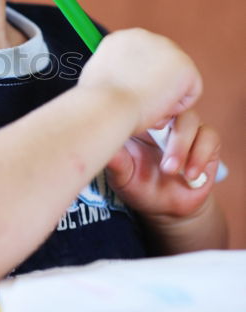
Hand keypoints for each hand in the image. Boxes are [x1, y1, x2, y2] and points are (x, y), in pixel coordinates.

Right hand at [79, 29, 202, 134]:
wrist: (107, 107)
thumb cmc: (96, 104)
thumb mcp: (96, 78)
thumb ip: (113, 71)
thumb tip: (118, 81)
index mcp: (121, 39)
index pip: (142, 62)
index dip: (137, 84)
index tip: (125, 97)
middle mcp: (144, 36)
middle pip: (162, 68)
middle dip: (154, 89)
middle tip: (136, 105)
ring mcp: (167, 48)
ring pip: (176, 81)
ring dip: (163, 98)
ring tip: (142, 107)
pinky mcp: (184, 65)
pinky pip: (190, 92)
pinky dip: (176, 107)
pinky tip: (156, 107)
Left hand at [105, 109, 221, 219]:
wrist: (162, 207)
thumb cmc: (137, 184)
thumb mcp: (122, 174)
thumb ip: (116, 161)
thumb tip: (101, 146)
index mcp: (143, 122)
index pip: (147, 103)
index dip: (146, 112)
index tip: (141, 132)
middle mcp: (165, 122)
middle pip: (171, 107)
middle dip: (166, 134)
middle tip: (161, 162)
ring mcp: (186, 130)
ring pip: (190, 121)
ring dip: (181, 147)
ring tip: (171, 171)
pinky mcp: (206, 143)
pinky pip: (209, 137)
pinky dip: (199, 155)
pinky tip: (189, 175)